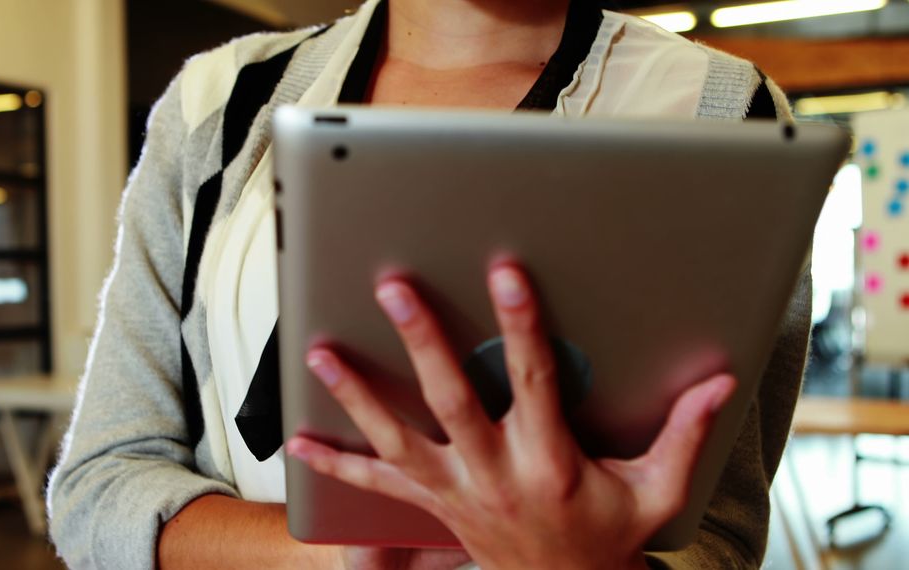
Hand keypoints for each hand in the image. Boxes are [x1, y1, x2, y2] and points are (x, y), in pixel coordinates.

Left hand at [287, 264, 736, 569]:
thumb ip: (684, 433)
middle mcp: (494, 473)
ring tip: (321, 351)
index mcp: (550, 461)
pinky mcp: (432, 504)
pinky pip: (375, 486)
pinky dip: (336, 465)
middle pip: (452, 400)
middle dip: (423, 342)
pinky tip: (299, 442)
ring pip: (397, 439)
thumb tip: (718, 380)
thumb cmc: (608, 535)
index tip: (506, 273)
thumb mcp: (656, 492)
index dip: (521, 324)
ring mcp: (455, 492)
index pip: (533, 380)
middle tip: (395, 288)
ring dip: (358, 395)